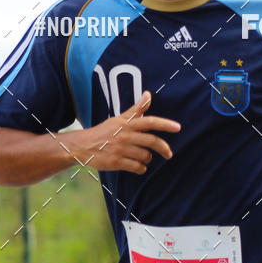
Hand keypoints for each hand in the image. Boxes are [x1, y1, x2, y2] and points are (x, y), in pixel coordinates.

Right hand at [66, 91, 180, 173]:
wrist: (83, 146)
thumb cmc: (104, 132)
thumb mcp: (120, 119)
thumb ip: (136, 109)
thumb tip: (148, 94)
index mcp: (127, 124)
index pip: (150, 122)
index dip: (165, 124)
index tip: (178, 127)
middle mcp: (125, 135)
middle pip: (151, 141)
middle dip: (163, 148)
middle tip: (169, 154)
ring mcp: (121, 149)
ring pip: (145, 156)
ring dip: (147, 159)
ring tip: (143, 158)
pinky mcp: (116, 162)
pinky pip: (137, 167)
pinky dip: (140, 168)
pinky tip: (137, 166)